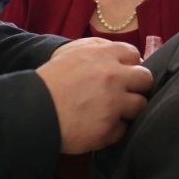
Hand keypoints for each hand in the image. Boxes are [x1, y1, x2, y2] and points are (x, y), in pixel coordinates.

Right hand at [37, 40, 151, 153]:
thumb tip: (119, 55)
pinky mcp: (108, 128)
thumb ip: (97, 48)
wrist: (32, 110)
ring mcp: (114, 104)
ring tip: (112, 113)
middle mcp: (114, 77)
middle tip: (124, 94)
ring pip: (140, 106)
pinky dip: (113, 130)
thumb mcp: (71, 52)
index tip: (123, 75)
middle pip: (146, 80)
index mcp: (104, 55)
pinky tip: (99, 127)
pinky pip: (122, 130)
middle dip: (137, 87)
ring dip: (128, 110)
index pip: (135, 56)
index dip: (130, 66)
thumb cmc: (49, 79)